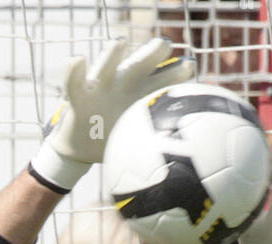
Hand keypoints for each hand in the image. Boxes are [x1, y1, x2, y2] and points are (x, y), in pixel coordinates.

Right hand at [30, 38, 192, 192]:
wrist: (82, 146)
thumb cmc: (115, 139)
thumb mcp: (140, 142)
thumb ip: (163, 144)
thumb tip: (198, 170)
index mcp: (140, 92)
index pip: (165, 76)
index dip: (178, 70)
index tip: (190, 68)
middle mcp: (122, 83)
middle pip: (141, 61)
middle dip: (153, 51)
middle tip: (163, 45)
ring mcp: (99, 86)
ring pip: (107, 65)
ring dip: (113, 54)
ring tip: (119, 44)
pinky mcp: (78, 96)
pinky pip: (73, 80)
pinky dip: (74, 70)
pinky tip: (79, 60)